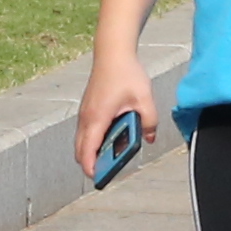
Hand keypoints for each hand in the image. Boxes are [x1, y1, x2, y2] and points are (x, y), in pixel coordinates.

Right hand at [74, 43, 165, 185]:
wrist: (112, 53)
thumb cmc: (127, 74)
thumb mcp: (145, 99)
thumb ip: (149, 122)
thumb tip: (150, 139)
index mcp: (98, 118)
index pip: (88, 150)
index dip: (91, 167)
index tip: (98, 178)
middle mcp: (86, 117)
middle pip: (80, 150)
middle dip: (91, 163)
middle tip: (108, 171)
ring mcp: (84, 113)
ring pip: (82, 141)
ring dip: (92, 151)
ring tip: (113, 155)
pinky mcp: (87, 108)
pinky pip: (86, 131)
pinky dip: (93, 140)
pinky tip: (112, 138)